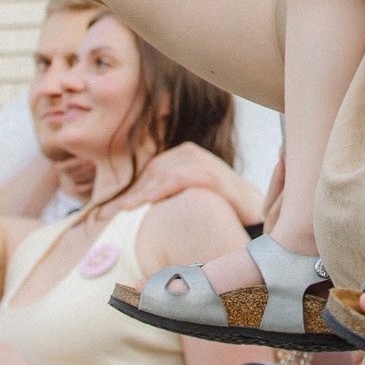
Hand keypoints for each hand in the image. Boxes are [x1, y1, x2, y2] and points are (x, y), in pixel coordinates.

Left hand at [124, 142, 264, 228]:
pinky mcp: (211, 174)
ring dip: (142, 192)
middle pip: (153, 172)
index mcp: (182, 155)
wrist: (249, 208)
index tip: (115, 208)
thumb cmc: (215, 203)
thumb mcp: (187, 192)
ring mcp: (201, 161)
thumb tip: (133, 203)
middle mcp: (189, 153)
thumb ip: (166, 191)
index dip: (133, 189)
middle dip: (134, 192)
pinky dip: (163, 189)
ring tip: (125, 208)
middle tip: (115, 211)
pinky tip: (149, 200)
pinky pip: (180, 179)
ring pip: (162, 175)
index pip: (150, 171)